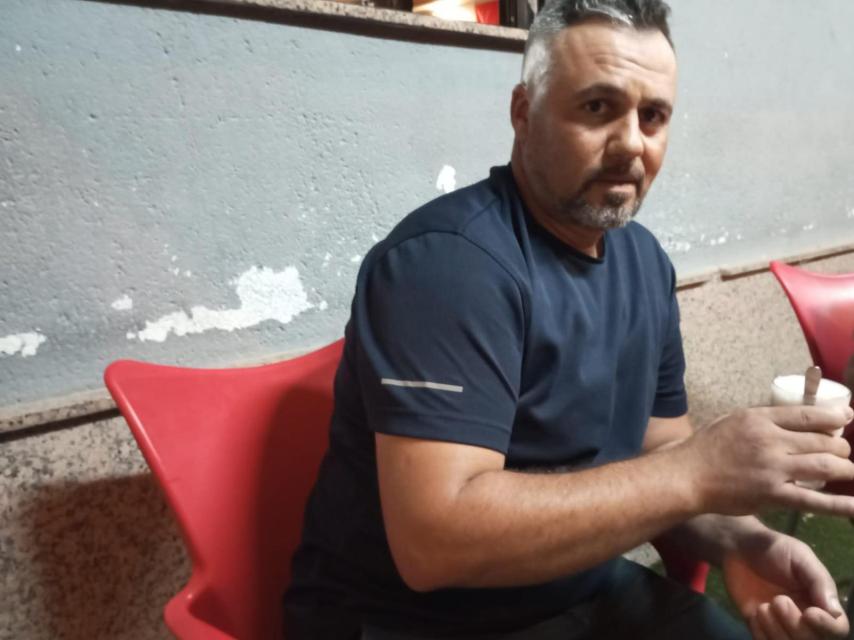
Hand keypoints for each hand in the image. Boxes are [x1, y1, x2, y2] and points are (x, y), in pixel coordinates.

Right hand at [682, 405, 853, 516]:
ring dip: (844, 468)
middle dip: (840, 447)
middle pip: (822, 441)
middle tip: (841, 452)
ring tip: (847, 470)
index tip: (847, 416)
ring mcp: (774, 469)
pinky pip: (814, 500)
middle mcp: (771, 441)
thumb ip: (763, 420)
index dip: (834, 417)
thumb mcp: (733, 421)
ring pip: (825, 466)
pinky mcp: (774, 495)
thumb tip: (792, 421)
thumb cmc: (706, 447)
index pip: (807, 415)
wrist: (687, 476)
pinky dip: (840, 505)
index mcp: (760, 419)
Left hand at [723, 531, 847, 638]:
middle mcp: (805, 619)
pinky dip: (760, 633)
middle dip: (796, 625)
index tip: (810, 613)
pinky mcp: (760, 628)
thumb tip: (835, 612)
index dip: (826, 627)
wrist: (737, 548)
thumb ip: (818, 581)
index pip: (837, 629)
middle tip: (778, 600)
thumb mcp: (800, 556)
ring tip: (763, 607)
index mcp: (821, 603)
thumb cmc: (773, 549)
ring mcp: (782, 625)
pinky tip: (754, 613)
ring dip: (776, 630)